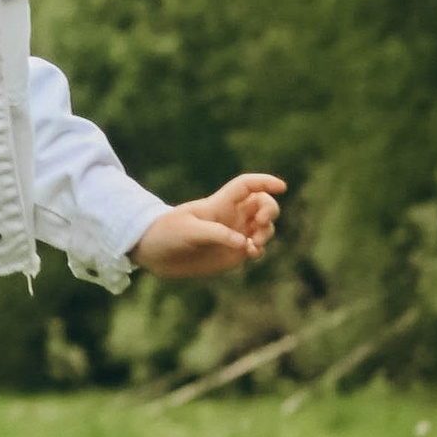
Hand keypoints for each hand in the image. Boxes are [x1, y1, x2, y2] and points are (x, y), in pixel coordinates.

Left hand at [130, 173, 285, 279]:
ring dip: (266, 233)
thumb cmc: (168, 233)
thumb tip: (243, 243)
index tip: (282, 187)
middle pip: (263, 205)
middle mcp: (231, 217)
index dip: (265, 182)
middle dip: (270, 211)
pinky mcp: (232, 254)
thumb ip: (216, 234)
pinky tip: (250, 254)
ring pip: (264, 228)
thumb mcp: (189, 230)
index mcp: (220, 203)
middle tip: (260, 224)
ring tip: (252, 245)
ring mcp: (233, 235)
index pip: (247, 186)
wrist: (154, 253)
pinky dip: (259, 251)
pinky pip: (256, 249)